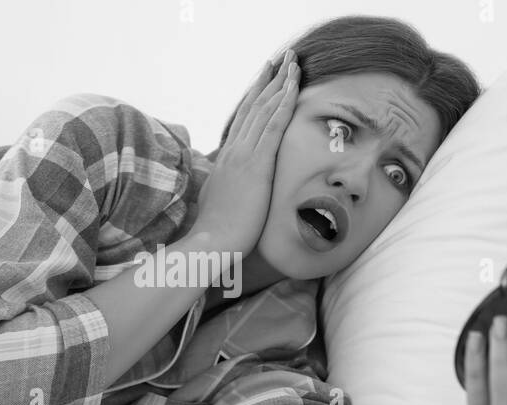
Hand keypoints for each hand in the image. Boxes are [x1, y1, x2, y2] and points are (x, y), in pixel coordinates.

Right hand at [188, 49, 300, 256]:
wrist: (212, 244)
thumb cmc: (216, 231)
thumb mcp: (217, 201)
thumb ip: (222, 185)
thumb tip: (222, 182)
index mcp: (225, 159)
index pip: (243, 120)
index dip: (255, 97)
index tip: (265, 78)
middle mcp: (233, 151)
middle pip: (253, 106)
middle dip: (269, 80)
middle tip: (282, 59)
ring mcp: (244, 156)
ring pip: (264, 110)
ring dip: (280, 84)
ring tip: (294, 63)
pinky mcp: (256, 165)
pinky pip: (273, 126)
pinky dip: (284, 104)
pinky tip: (293, 87)